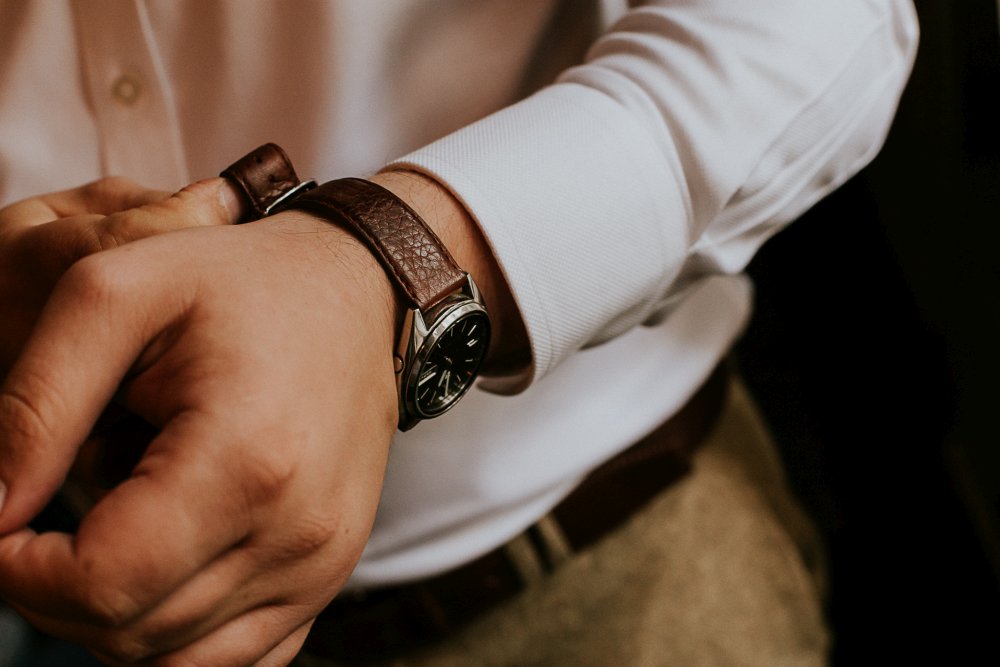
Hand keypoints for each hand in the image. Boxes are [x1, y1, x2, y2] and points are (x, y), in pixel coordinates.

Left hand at [0, 206, 397, 663]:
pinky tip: (160, 569)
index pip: (103, 585)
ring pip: (177, 662)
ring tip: (103, 537)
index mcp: (247, 460)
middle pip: (133, 634)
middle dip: (52, 595)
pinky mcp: (330, 575)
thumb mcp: (117, 295)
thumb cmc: (241, 282)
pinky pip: (236, 660)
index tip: (1, 522)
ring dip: (110, 619)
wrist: (353, 293)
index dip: (19, 574)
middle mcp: (299, 532)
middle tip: (37, 523)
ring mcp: (323, 564)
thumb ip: (36, 403)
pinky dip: (175, 637)